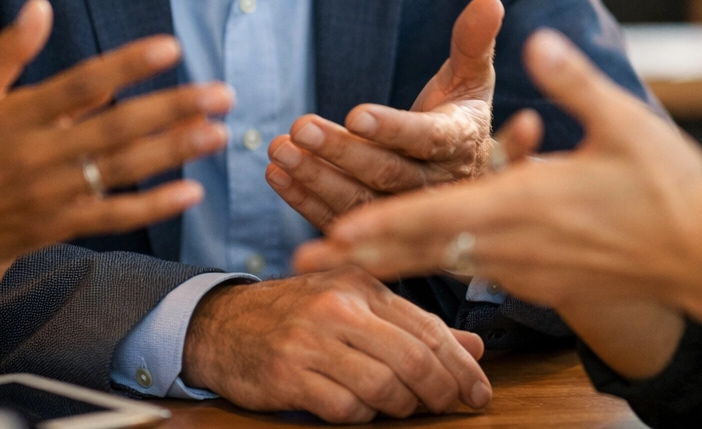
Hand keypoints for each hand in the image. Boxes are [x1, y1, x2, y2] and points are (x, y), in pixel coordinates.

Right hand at [0, 0, 233, 278]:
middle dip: (173, 109)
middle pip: (117, 128)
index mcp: (14, 114)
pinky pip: (110, 217)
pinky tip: (188, 193)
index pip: (83, 83)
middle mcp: (36, 155)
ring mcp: (46, 195)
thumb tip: (42, 4)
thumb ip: (7, 51)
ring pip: (121, 171)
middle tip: (221, 93)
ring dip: (173, 153)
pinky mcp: (50, 228)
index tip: (170, 47)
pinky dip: (150, 207)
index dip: (128, 65)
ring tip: (216, 134)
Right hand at [180, 268, 491, 422]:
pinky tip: (360, 409)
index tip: (478, 392)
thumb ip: (413, 325)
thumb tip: (474, 349)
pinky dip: (362, 416)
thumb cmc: (298, 314)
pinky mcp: (288, 375)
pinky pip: (345, 409)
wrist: (223, 323)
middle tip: (451, 407)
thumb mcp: (356, 304)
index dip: (461, 366)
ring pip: (383, 387)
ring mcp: (310, 342)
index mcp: (360, 285)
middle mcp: (337, 308)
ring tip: (404, 408)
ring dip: (403, 407)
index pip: (426, 328)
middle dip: (441, 391)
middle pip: (411, 359)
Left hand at [265, 0, 503, 229]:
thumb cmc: (461, 116)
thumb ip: (473, 42)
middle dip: (340, 151)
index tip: (355, 114)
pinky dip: (305, 201)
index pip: (427, 138)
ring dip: (315, 177)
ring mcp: (406, 214)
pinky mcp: (379, 232)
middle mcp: (437, 186)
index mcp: (460, 144)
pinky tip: (276, 175)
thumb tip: (488, 0)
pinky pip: (339, 218)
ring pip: (359, 201)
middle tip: (300, 127)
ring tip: (278, 149)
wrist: (468, 178)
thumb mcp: (473, 78)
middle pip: (386, 172)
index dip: (392, 128)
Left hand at [294, 30, 701, 322]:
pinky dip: (421, 269)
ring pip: (437, 264)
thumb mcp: (624, 124)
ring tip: (326, 263)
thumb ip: (572, 81)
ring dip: (381, 261)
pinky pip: (464, 272)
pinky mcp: (532, 281)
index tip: (337, 228)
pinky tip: (391, 267)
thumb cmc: (668, 189)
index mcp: (528, 204)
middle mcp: (514, 244)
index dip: (385, 222)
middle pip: (423, 249)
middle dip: (361, 252)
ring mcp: (521, 269)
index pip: (440, 215)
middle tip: (303, 258)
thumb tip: (534, 37)